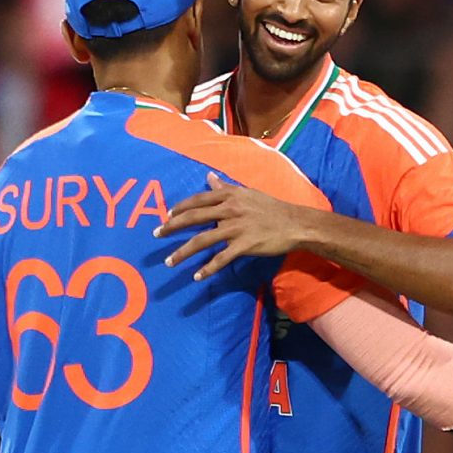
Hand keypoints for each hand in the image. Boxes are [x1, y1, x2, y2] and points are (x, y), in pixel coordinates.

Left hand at [154, 175, 315, 279]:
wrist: (295, 223)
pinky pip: (222, 259)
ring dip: (183, 252)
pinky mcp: (245, 245)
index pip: (198, 200)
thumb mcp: (246, 192)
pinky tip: (197, 277)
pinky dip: (208, 269)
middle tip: (156, 234)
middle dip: (172, 227)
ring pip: (202, 240)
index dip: (180, 208)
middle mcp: (230, 209)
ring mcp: (237, 228)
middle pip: (194, 218)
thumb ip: (225, 186)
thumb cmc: (271, 208)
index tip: (166, 216)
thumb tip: (208, 175)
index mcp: (230, 195)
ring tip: (169, 262)